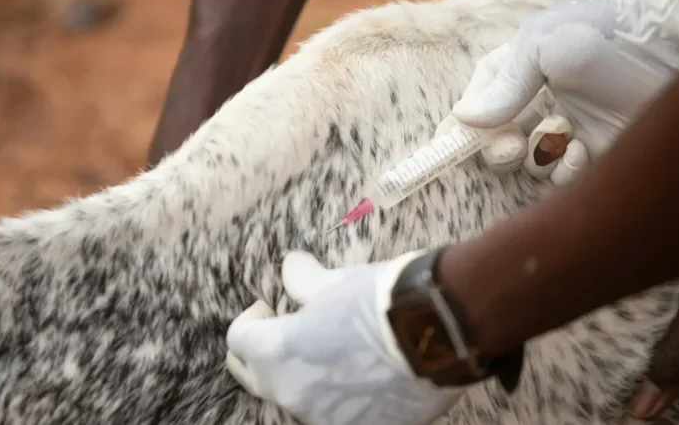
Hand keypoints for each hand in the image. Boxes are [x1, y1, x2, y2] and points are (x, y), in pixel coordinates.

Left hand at [225, 251, 462, 424]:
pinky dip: (338, 395)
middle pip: (256, 378)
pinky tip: (361, 372)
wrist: (439, 329)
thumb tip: (291, 268)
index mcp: (277, 354)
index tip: (267, 308)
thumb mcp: (335, 282)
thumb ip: (303, 281)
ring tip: (329, 351)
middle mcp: (294, 395)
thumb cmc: (379, 300)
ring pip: (297, 398)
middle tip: (281, 331)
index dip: (250, 320)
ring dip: (301, 376)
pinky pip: (336, 413)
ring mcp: (327, 418)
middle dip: (261, 354)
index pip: (238, 341)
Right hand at [441, 0, 678, 183]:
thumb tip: (463, 119)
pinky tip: (581, 150)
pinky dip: (567, 170)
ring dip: (538, 158)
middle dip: (496, 151)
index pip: (476, 109)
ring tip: (559, 138)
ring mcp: (567, 131)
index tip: (447, 148)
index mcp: (517, 76)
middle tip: (510, 146)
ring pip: (532, 165)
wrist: (669, 44)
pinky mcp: (596, 152)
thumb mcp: (542, 46)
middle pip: (497, 146)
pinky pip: (566, 178)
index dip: (458, 131)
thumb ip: (504, 86)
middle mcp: (538, 105)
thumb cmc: (600, 34)